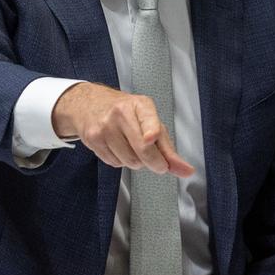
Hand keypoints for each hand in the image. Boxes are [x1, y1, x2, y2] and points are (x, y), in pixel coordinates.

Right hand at [51, 82, 193, 177]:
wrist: (88, 104)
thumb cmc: (123, 112)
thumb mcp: (149, 120)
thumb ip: (168, 148)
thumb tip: (186, 171)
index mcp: (140, 105)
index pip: (148, 120)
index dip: (151, 131)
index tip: (152, 137)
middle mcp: (121, 113)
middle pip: (142, 149)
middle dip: (155, 162)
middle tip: (160, 165)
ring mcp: (105, 126)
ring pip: (130, 161)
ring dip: (136, 162)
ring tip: (131, 147)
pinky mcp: (93, 140)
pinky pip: (115, 164)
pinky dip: (120, 161)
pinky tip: (117, 147)